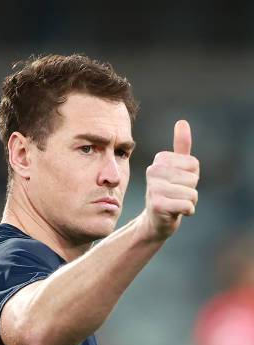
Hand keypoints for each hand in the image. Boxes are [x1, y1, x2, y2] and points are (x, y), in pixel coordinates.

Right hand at [142, 120, 199, 240]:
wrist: (155, 221)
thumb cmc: (169, 192)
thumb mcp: (176, 168)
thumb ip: (181, 146)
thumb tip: (182, 121)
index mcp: (160, 160)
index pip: (194, 165)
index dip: (191, 177)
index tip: (177, 183)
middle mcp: (154, 171)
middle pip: (193, 179)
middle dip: (190, 191)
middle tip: (175, 196)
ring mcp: (154, 188)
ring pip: (192, 193)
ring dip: (189, 202)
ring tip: (175, 204)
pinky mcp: (158, 205)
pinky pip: (188, 206)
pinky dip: (187, 211)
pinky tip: (175, 212)